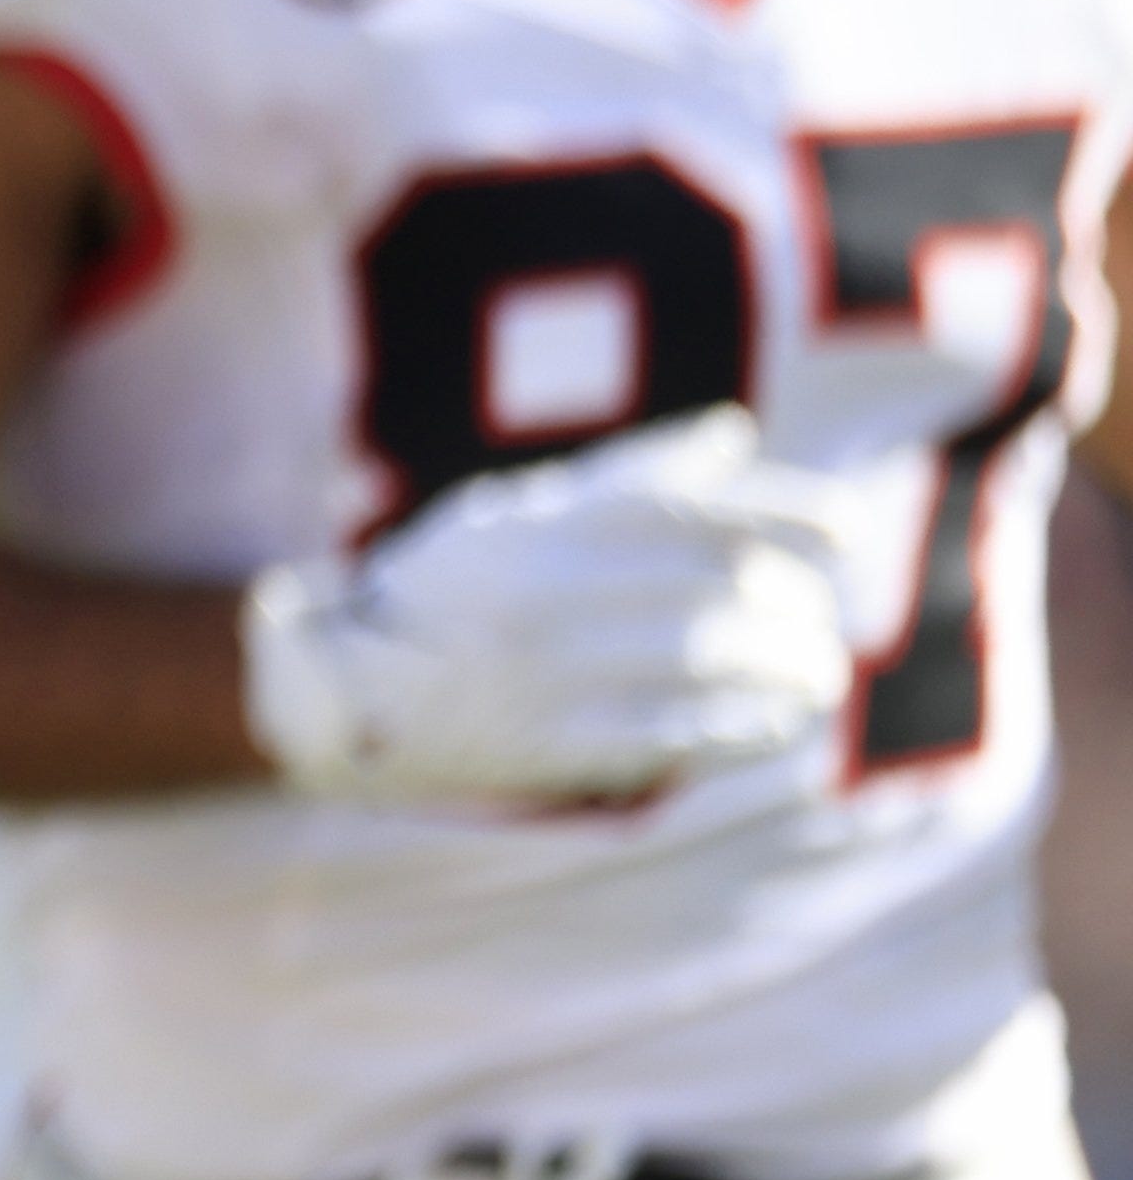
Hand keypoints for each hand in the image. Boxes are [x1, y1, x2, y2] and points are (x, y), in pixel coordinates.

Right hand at [240, 407, 852, 803]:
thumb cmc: (444, 589)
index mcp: (545, 526)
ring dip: (782, 671)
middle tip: (822, 623)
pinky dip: (740, 727)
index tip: (843, 533)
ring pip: (704, 662)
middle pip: (711, 591)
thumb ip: (627, 478)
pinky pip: (672, 734)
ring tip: (815, 676)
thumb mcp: (517, 513)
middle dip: (788, 608)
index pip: (688, 509)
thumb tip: (732, 435)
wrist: (335, 690)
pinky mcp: (549, 743)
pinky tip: (776, 723)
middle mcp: (550, 593)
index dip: (779, 514)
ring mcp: (549, 672)